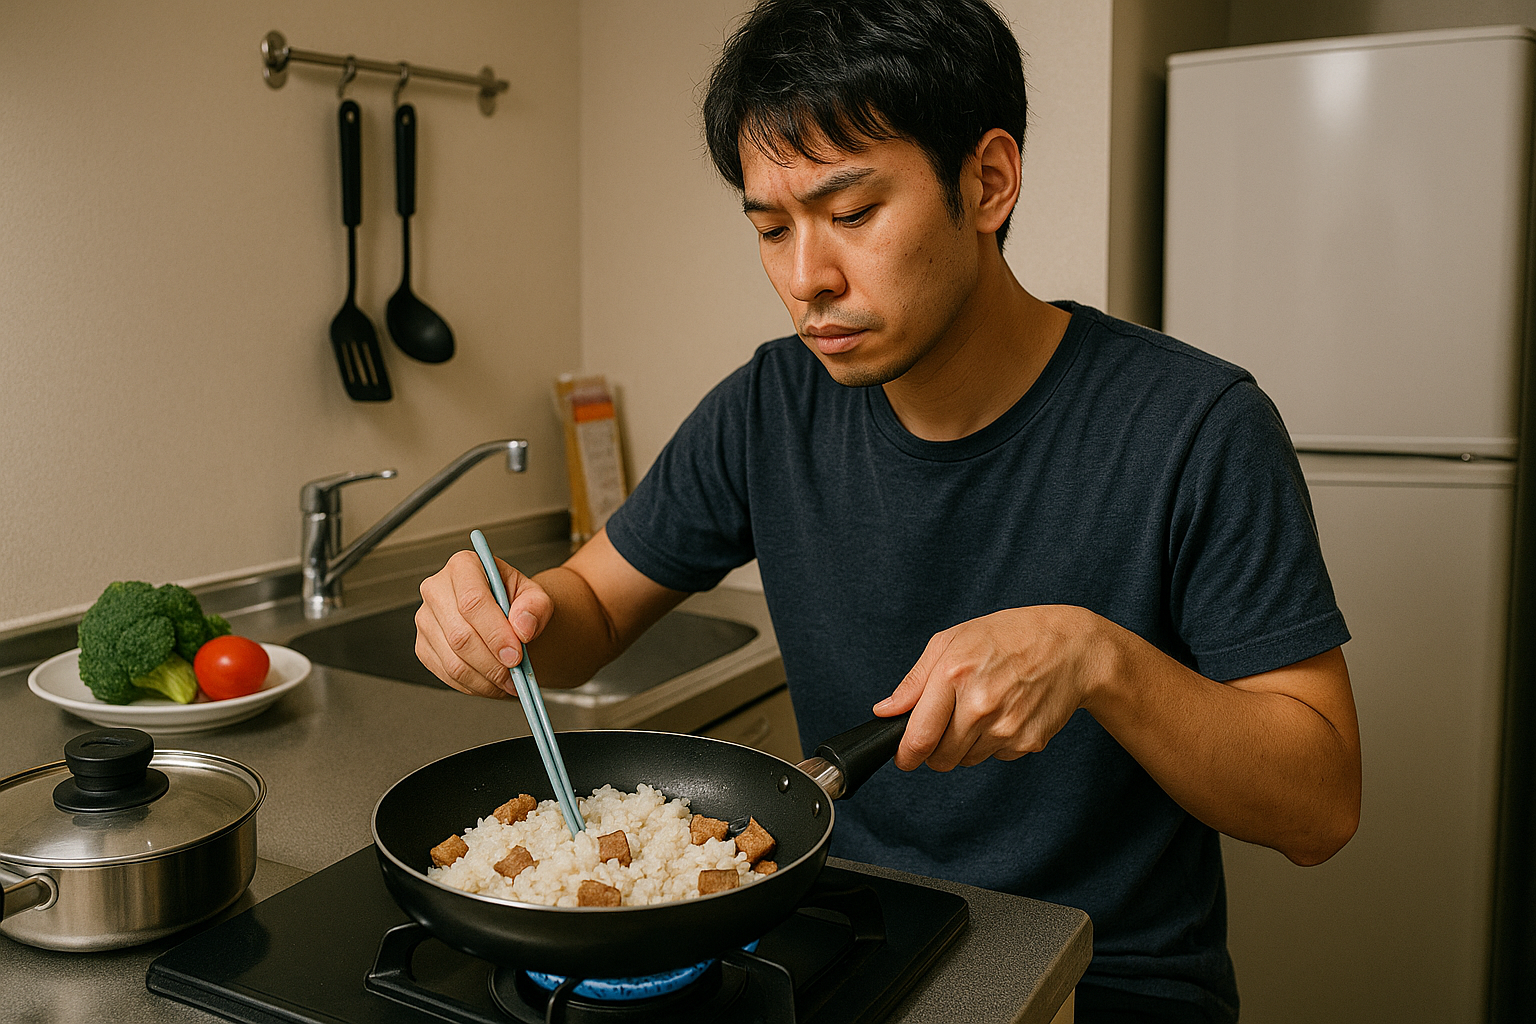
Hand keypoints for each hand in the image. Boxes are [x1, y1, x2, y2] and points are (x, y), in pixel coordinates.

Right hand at [415, 549, 554, 699]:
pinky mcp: (423, 646)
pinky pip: (446, 674)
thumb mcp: (536, 596)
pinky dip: (473, 685)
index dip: (495, 634)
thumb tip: (522, 628)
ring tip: (509, 681)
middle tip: (516, 674)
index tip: (515, 655)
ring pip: (453, 661)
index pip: (472, 602)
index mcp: (464, 566)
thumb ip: (535, 607)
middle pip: (460, 636)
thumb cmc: (516, 602)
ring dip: (485, 679)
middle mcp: (437, 589)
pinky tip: (492, 682)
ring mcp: (426, 619)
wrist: (505, 615)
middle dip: (493, 663)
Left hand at [874, 606, 1111, 771]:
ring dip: (966, 745)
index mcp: (955, 675)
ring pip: (968, 760)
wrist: (1071, 648)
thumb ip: (915, 681)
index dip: (906, 755)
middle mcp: (980, 705)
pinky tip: (1007, 712)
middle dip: (936, 750)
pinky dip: (995, 742)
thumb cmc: (1009, 637)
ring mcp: (1007, 727)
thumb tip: (885, 712)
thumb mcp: (953, 640)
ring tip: (983, 708)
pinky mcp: (1028, 742)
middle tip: (947, 725)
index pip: (919, 737)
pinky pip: (997, 757)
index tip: (904, 757)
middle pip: (941, 758)